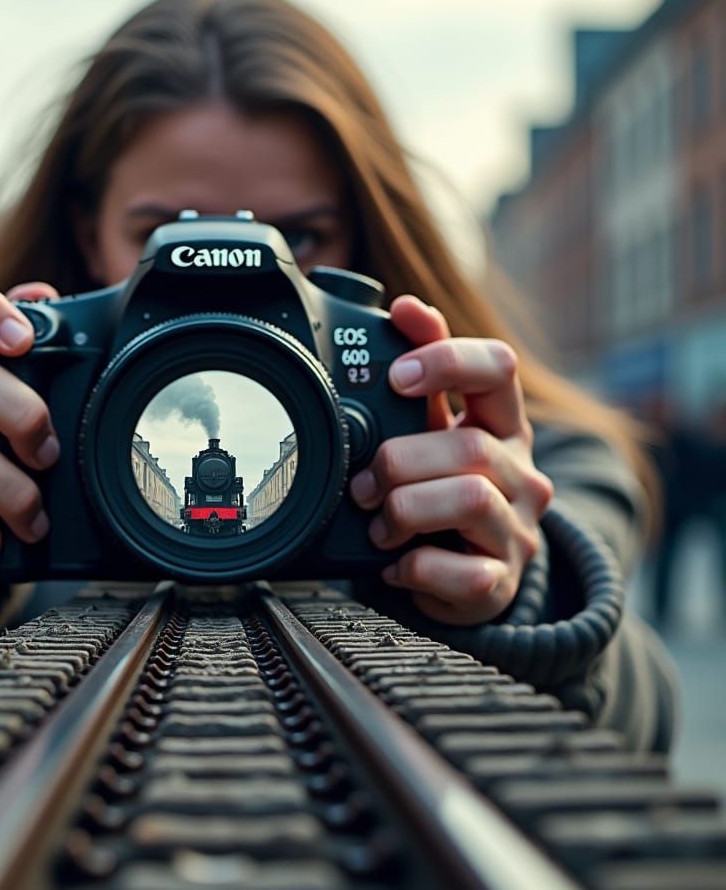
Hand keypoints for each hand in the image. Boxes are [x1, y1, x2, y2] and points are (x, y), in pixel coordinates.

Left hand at [348, 295, 552, 624]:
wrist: (464, 578)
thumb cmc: (442, 493)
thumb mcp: (433, 432)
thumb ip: (423, 376)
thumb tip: (407, 306)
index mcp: (503, 424)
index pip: (499, 368)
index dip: (447, 362)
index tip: (395, 376)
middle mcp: (522, 473)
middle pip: (470, 446)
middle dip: (400, 461)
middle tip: (365, 484)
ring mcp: (519, 530)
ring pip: (469, 499)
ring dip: (406, 510)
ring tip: (381, 525)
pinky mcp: (500, 582)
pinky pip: (460, 570)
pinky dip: (415, 566)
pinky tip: (398, 563)